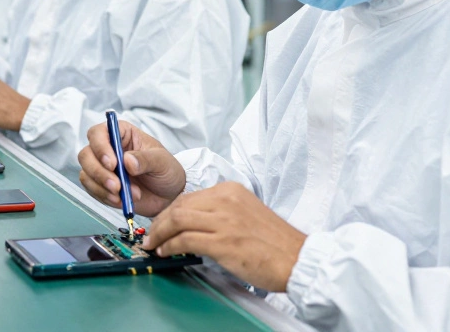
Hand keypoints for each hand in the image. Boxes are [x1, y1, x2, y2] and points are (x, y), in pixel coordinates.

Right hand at [78, 120, 184, 217]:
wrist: (169, 196)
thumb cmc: (167, 171)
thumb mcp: (162, 161)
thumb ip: (145, 159)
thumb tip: (127, 161)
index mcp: (122, 135)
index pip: (98, 133)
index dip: (100, 147)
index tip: (112, 164)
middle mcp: (108, 149)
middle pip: (86, 154)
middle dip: (99, 172)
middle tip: (117, 186)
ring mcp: (102, 168)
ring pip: (86, 173)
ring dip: (103, 187)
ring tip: (125, 195)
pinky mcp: (101, 186)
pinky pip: (92, 190)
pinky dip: (104, 196)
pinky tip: (120, 200)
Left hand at [142, 182, 305, 292]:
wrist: (298, 259)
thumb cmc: (274, 242)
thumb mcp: (245, 213)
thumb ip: (220, 212)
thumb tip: (191, 224)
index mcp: (231, 190)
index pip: (189, 197)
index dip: (169, 211)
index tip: (160, 223)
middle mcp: (226, 199)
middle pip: (178, 205)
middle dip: (159, 222)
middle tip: (151, 235)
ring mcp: (224, 220)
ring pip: (177, 219)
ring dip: (160, 234)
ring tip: (153, 244)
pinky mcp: (223, 242)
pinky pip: (185, 240)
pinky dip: (170, 246)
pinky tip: (166, 252)